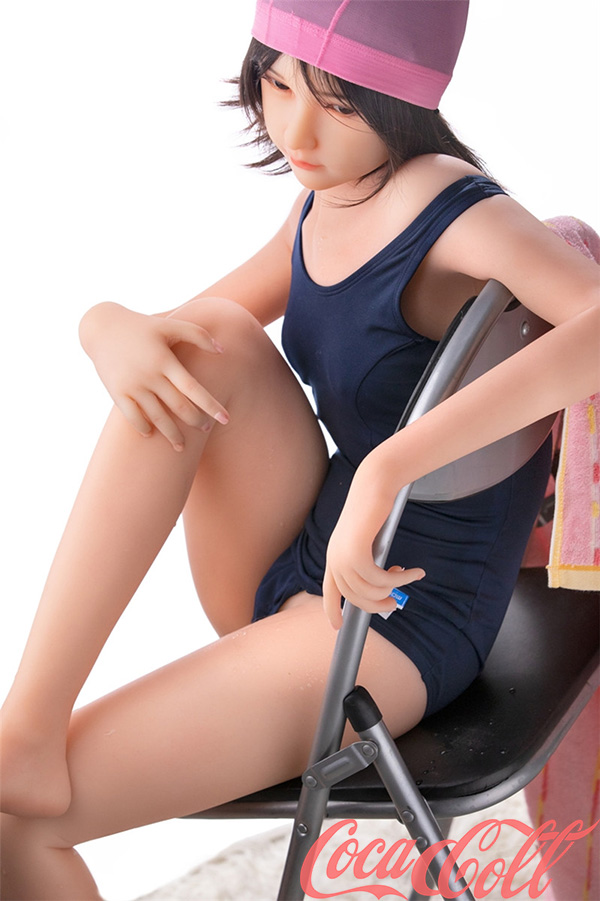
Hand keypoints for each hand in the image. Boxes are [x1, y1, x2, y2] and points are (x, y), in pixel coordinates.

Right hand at [80, 303, 228, 449]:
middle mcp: (149, 375)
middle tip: (206, 429)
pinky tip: (152, 434)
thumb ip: (198, 335)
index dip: (210, 405)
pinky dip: (143, 427)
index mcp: (165, 360)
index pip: (192, 388)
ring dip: (172, 434)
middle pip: (178, 407)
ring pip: (157, 418)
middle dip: (195, 421)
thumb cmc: (142, 327)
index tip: (226, 419)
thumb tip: (223, 351)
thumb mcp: (169, 324)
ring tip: (183, 446)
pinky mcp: (117, 392)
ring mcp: (132, 386)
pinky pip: (133, 417)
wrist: (102, 327)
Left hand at [322, 455, 424, 629]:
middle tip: (396, 601)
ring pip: (369, 591)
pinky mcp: (356, 550)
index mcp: (333, 555)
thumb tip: (380, 585)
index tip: (336, 625)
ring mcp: (343, 555)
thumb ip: (369, 560)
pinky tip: (411, 571)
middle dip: (378, 604)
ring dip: (393, 589)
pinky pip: (378, 579)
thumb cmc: (375, 508)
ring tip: (408, 577)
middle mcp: (334, 557)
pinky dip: (398, 580)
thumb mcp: (368, 538)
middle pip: (355, 598)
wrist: (375, 483)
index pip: (329, 590)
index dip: (331, 610)